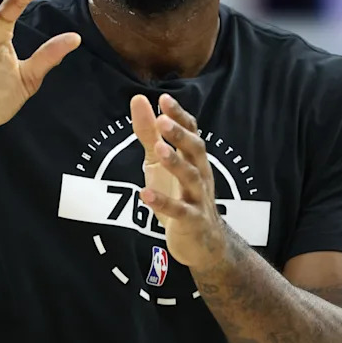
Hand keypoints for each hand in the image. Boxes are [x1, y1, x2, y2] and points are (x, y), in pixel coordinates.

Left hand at [131, 93, 226, 268]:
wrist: (203, 243)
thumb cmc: (180, 195)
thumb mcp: (159, 162)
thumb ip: (148, 132)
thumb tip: (138, 99)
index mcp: (193, 158)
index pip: (191, 131)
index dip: (179, 116)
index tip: (164, 99)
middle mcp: (199, 174)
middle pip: (195, 150)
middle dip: (180, 134)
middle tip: (162, 120)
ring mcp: (197, 198)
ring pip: (191, 177)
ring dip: (175, 163)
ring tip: (159, 150)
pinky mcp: (192, 222)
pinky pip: (179, 211)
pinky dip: (164, 203)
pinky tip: (146, 195)